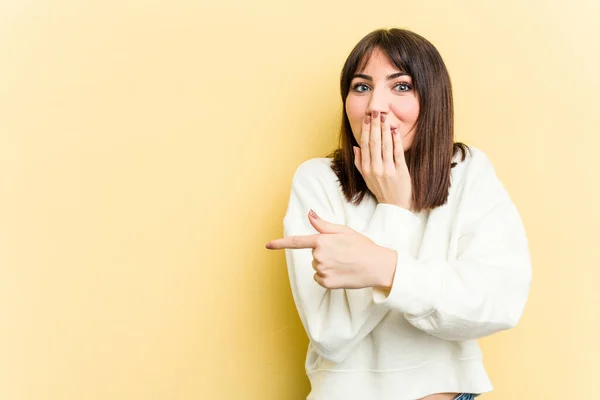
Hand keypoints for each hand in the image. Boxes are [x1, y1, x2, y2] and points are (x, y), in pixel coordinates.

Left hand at [265, 210, 396, 289]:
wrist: (378, 266)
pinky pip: (320, 279)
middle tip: (343, 253)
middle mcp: (319, 255)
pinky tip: (342, 273)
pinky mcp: (327, 283)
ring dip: (327, 265)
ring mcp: (322, 270)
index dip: (280, 244)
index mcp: (322, 240)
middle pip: (313, 255)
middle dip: (325, 253)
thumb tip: (309, 213)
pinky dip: (328, 277)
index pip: (297, 242)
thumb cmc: (362, 246)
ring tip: (345, 263)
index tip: (267, 245)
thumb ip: (323, 225)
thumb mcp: (343, 231)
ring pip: (317, 267)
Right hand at [354, 111, 411, 209]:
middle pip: (373, 143)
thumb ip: (359, 162)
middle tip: (375, 112)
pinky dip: (396, 141)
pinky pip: (397, 153)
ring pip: (385, 146)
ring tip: (385, 117)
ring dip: (384, 130)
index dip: (365, 130)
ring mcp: (388, 170)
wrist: (394, 205)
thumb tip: (356, 146)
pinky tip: (395, 131)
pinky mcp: (400, 172)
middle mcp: (375, 168)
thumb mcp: (366, 177)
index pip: (364, 145)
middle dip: (374, 126)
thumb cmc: (380, 189)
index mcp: (365, 168)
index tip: (366, 118)